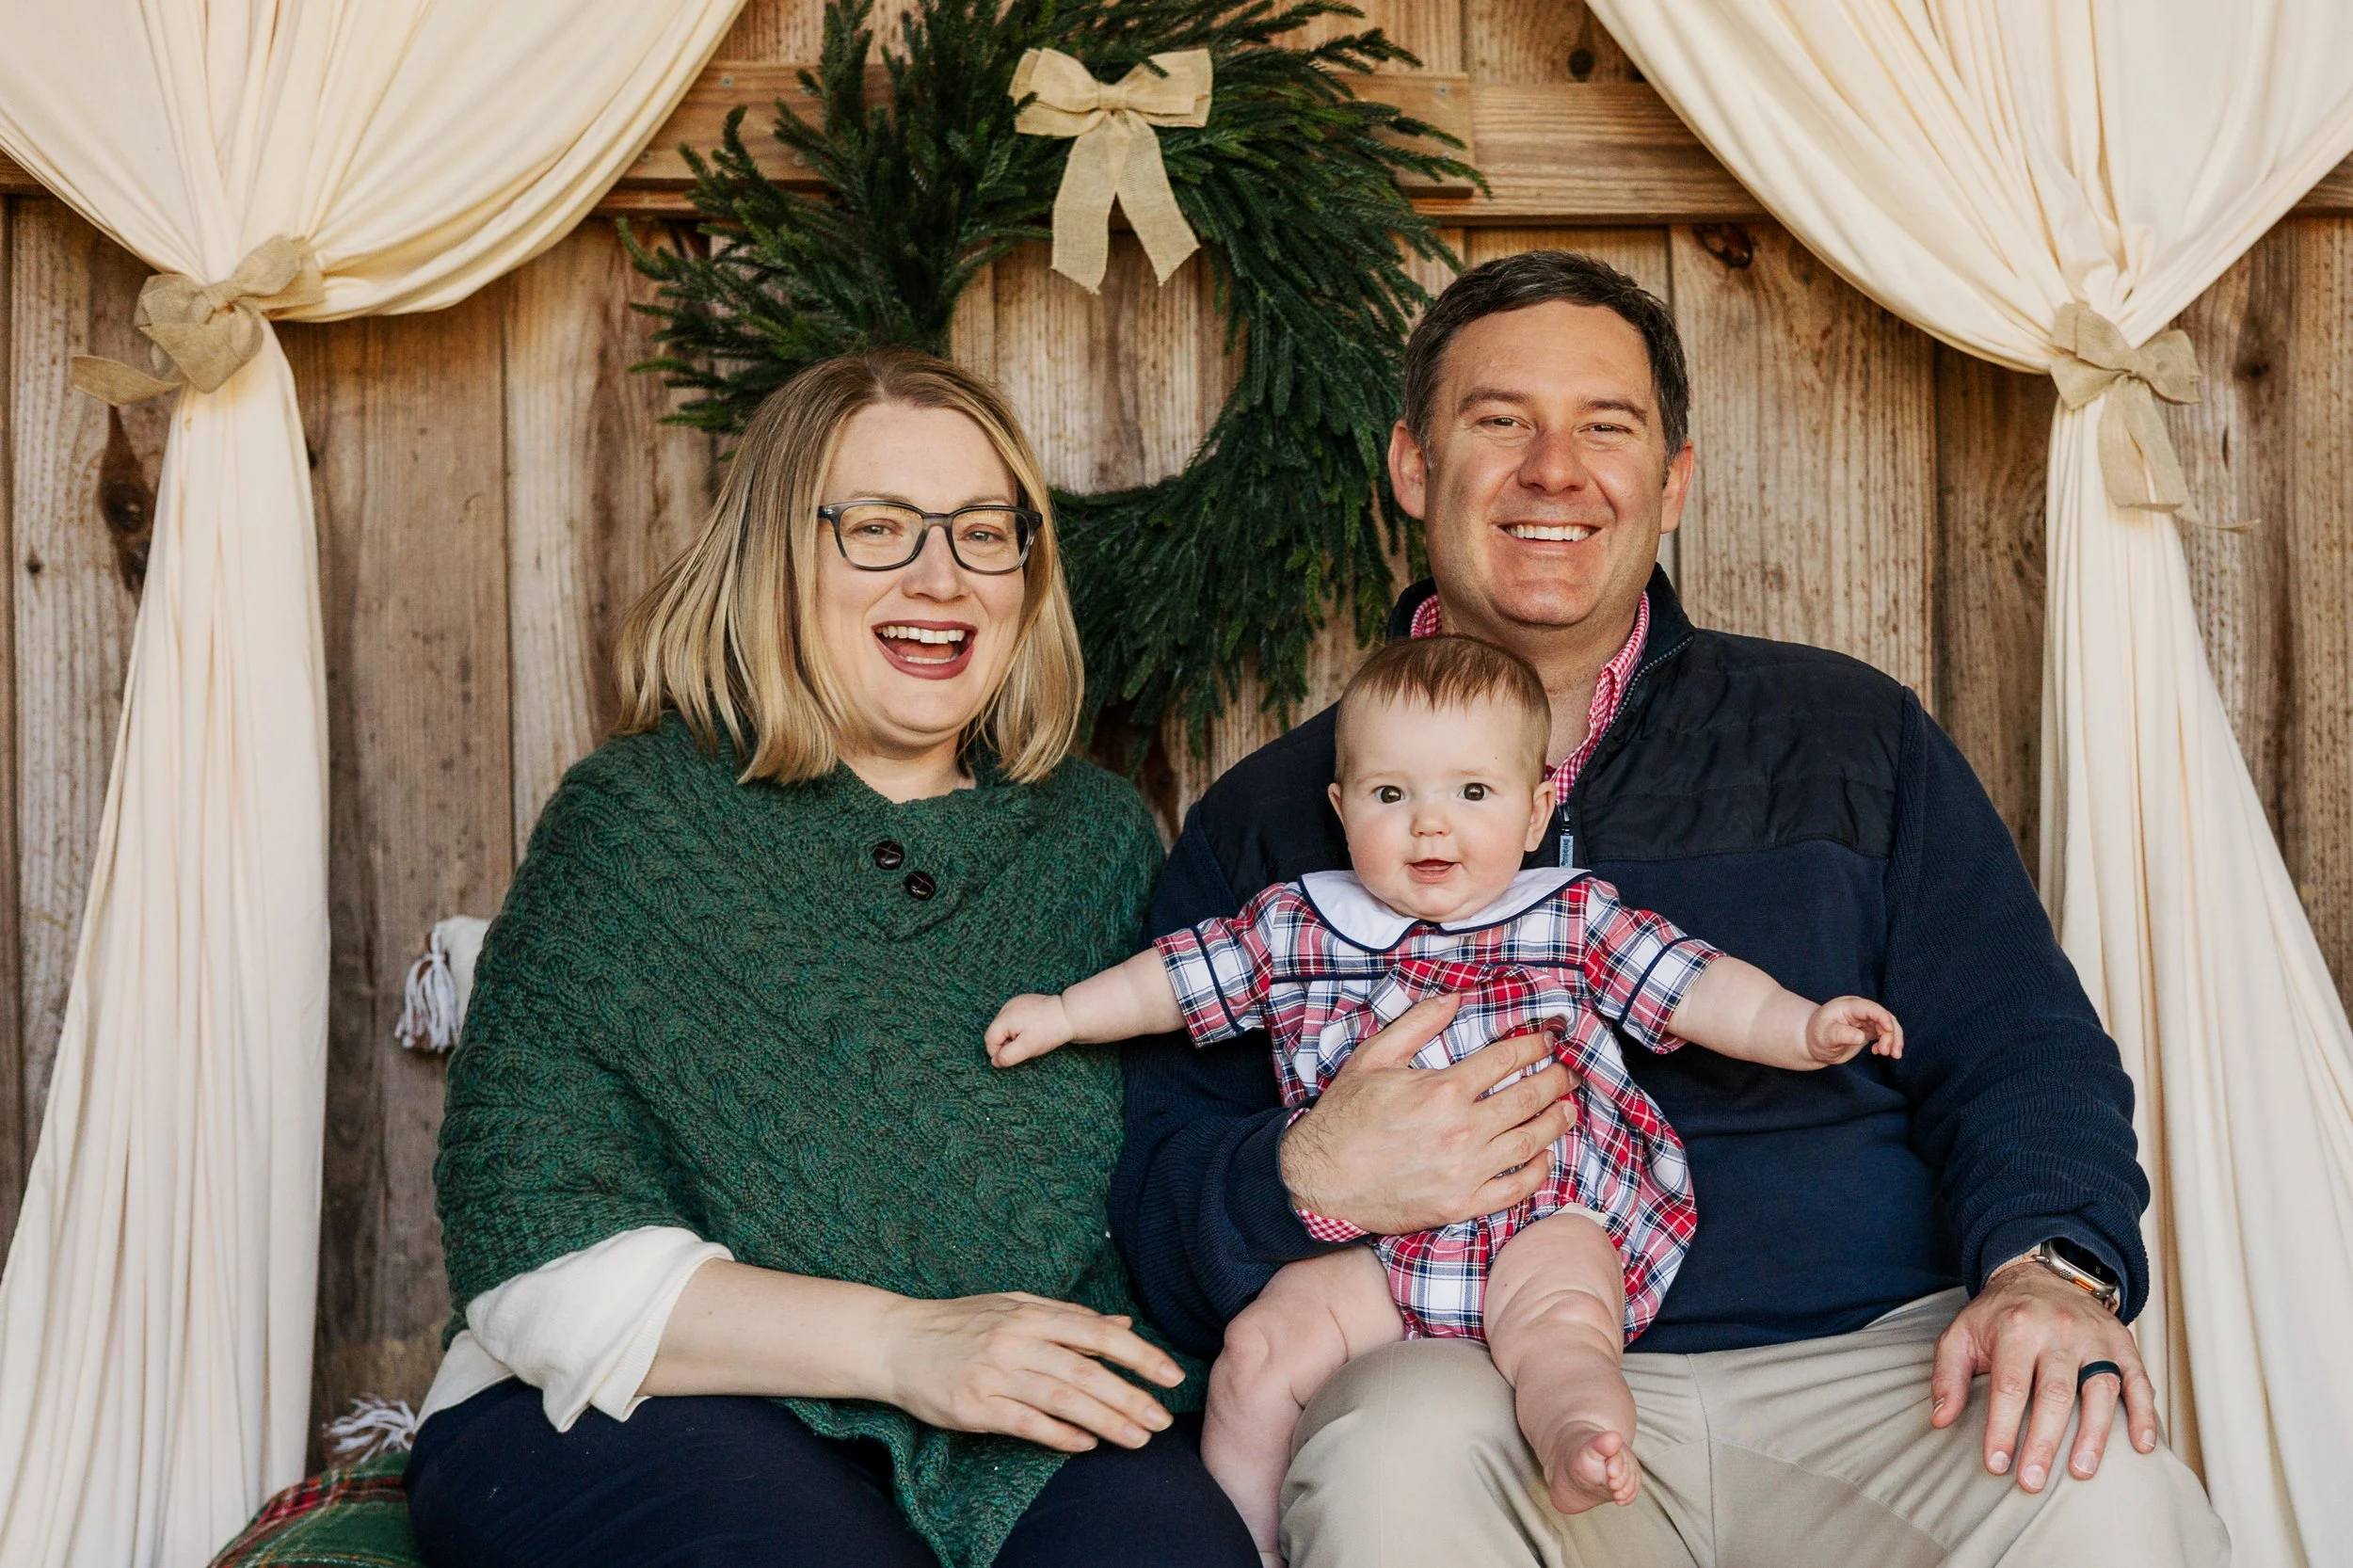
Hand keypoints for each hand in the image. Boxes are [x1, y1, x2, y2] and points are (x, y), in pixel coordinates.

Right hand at [882, 1291, 1185, 1452]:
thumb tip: (1123, 1322)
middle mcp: (1017, 1341)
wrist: (895, 1341)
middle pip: (1086, 1371)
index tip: (1171, 1374)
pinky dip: (1058, 1434)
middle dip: (1130, 1395)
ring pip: (1062, 1399)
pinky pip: (1025, 1422)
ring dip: (1105, 1420)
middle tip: (1163, 1417)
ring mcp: (995, 1374)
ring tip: (1138, 1438)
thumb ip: (1069, 1317)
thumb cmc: (960, 1323)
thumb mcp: (1015, 1306)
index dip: (1139, 1354)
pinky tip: (1086, 1444)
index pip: (1098, 1334)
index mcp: (1031, 1313)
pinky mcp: (974, 1406)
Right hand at [987, 993, 1071, 1065]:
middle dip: (1007, 1044)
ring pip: (1005, 1026)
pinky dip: (1020, 1028)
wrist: (1070, 1015)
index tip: (1016, 1056)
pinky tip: (1034, 1029)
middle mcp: (1007, 1006)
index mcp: (1004, 1017)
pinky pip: (1014, 1019)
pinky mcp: (1024, 1002)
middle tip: (1026, 1047)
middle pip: (996, 1032)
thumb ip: (1008, 1056)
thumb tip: (994, 1062)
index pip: (989, 1040)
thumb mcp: (1027, 1048)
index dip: (999, 1053)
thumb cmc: (1049, 1031)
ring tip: (1031, 1037)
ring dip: (1013, 1036)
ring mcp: (1016, 1002)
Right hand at [1280, 993, 1579, 1235]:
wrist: (1320, 1181)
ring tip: (1567, 1110)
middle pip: (1528, 1099)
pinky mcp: (1463, 1204)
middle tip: (1569, 1073)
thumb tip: (1454, 997)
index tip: (1547, 1040)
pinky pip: (1516, 1188)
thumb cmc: (1344, 1117)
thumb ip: (1417, 1024)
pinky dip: (1537, 1171)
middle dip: (1556, 1081)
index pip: (1506, 1060)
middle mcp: (1463, 1130)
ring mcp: (1466, 1171)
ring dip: (1556, 1122)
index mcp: (1443, 1090)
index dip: (1533, 1045)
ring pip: (1531, 1142)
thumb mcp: (1373, 1058)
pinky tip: (1544, 1156)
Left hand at [1807, 996, 1902, 1064]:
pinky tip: (1878, 1052)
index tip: (1889, 1030)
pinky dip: (1888, 1043)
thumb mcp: (1825, 1037)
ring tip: (1893, 1055)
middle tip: (1888, 1052)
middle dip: (1891, 1034)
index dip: (1883, 1017)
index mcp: (1848, 1006)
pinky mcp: (1868, 1030)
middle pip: (1884, 1017)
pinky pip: (1885, 1034)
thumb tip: (1861, 1037)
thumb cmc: (1817, 1037)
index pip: (1870, 1008)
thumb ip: (1841, 1035)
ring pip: (1888, 1026)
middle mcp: (1859, 1010)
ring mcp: (1865, 1020)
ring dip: (1894, 1040)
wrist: (1813, 1043)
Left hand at [1930, 1259, 2156, 1489]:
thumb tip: (1941, 1419)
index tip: (1997, 1465)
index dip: (2003, 1428)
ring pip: (2101, 1388)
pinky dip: (2144, 1413)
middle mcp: (2058, 1331)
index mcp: (2016, 1328)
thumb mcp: (1961, 1334)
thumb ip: (1947, 1375)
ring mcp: (2094, 1337)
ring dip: (2095, 1434)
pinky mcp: (2122, 1343)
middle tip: (2034, 1481)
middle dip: (2045, 1441)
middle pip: (2056, 1393)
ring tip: (2082, 1471)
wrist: (2039, 1274)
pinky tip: (2141, 1446)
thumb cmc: (1998, 1315)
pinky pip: (2138, 1379)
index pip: (2009, 1386)